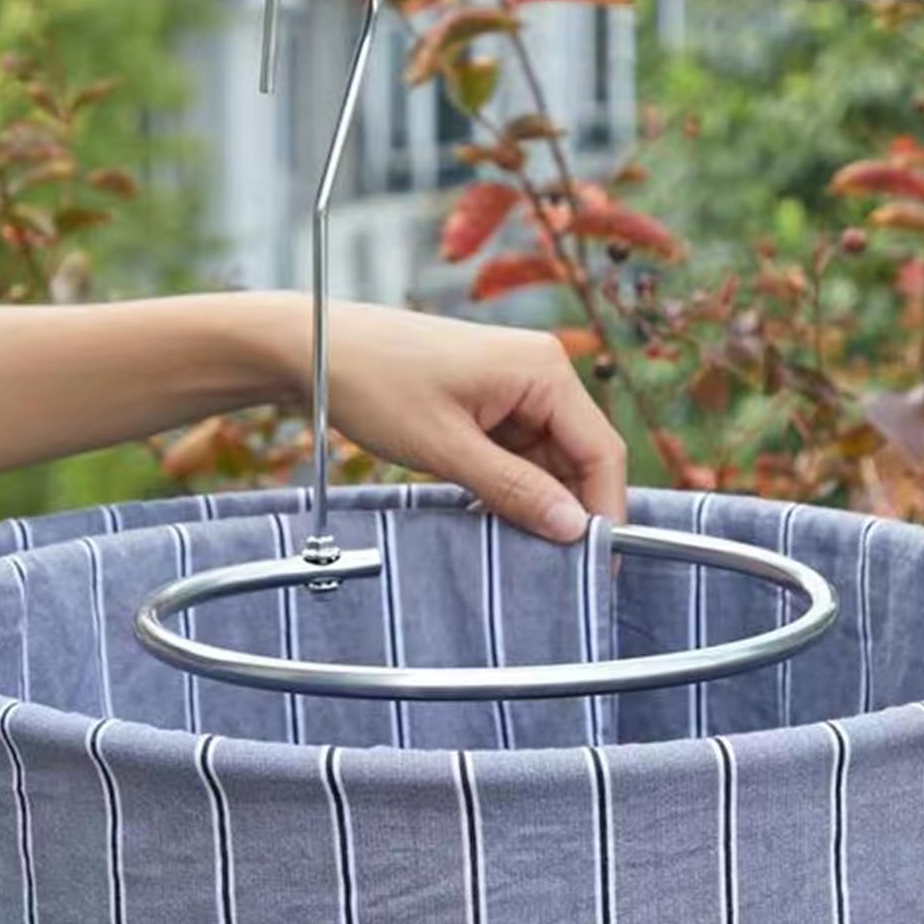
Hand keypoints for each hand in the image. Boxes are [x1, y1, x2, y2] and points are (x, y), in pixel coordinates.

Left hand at [281, 299, 626, 541]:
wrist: (318, 351)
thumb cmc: (375, 383)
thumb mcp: (445, 447)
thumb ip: (514, 489)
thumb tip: (573, 528)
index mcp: (542, 370)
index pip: (601, 451)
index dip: (605, 511)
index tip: (597, 565)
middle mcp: (540, 373)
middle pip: (580, 459)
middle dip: (569, 512)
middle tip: (559, 572)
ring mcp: (516, 389)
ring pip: (549, 464)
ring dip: (538, 504)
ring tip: (518, 549)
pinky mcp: (491, 405)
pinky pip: (520, 457)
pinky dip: (512, 490)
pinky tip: (494, 520)